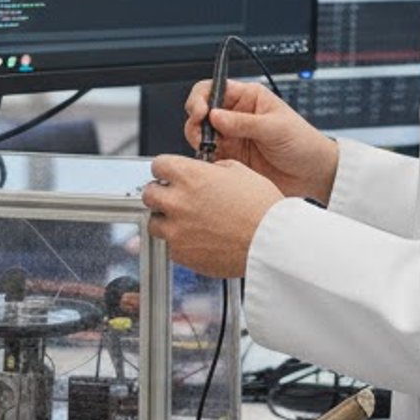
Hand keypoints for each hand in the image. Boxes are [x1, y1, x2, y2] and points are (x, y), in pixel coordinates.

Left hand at [141, 155, 281, 278]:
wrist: (270, 243)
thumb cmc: (262, 209)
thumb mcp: (239, 171)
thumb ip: (212, 169)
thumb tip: (204, 172)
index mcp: (189, 176)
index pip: (158, 165)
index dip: (166, 170)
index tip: (171, 175)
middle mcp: (177, 202)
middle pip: (149, 194)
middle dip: (161, 194)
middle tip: (176, 199)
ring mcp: (176, 230)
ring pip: (154, 222)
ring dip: (166, 220)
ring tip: (186, 222)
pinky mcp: (181, 254)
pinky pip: (170, 245)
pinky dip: (179, 242)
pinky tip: (198, 239)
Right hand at [183, 78, 338, 202]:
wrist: (313, 174)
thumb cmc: (303, 143)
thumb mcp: (275, 128)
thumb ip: (243, 122)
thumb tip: (214, 115)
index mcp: (248, 98)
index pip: (213, 89)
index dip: (201, 98)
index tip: (201, 111)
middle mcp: (235, 116)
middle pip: (200, 112)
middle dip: (196, 122)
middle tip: (202, 134)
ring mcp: (231, 138)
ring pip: (200, 134)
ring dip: (199, 141)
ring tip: (210, 149)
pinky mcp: (230, 158)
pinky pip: (208, 155)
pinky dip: (205, 158)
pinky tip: (214, 161)